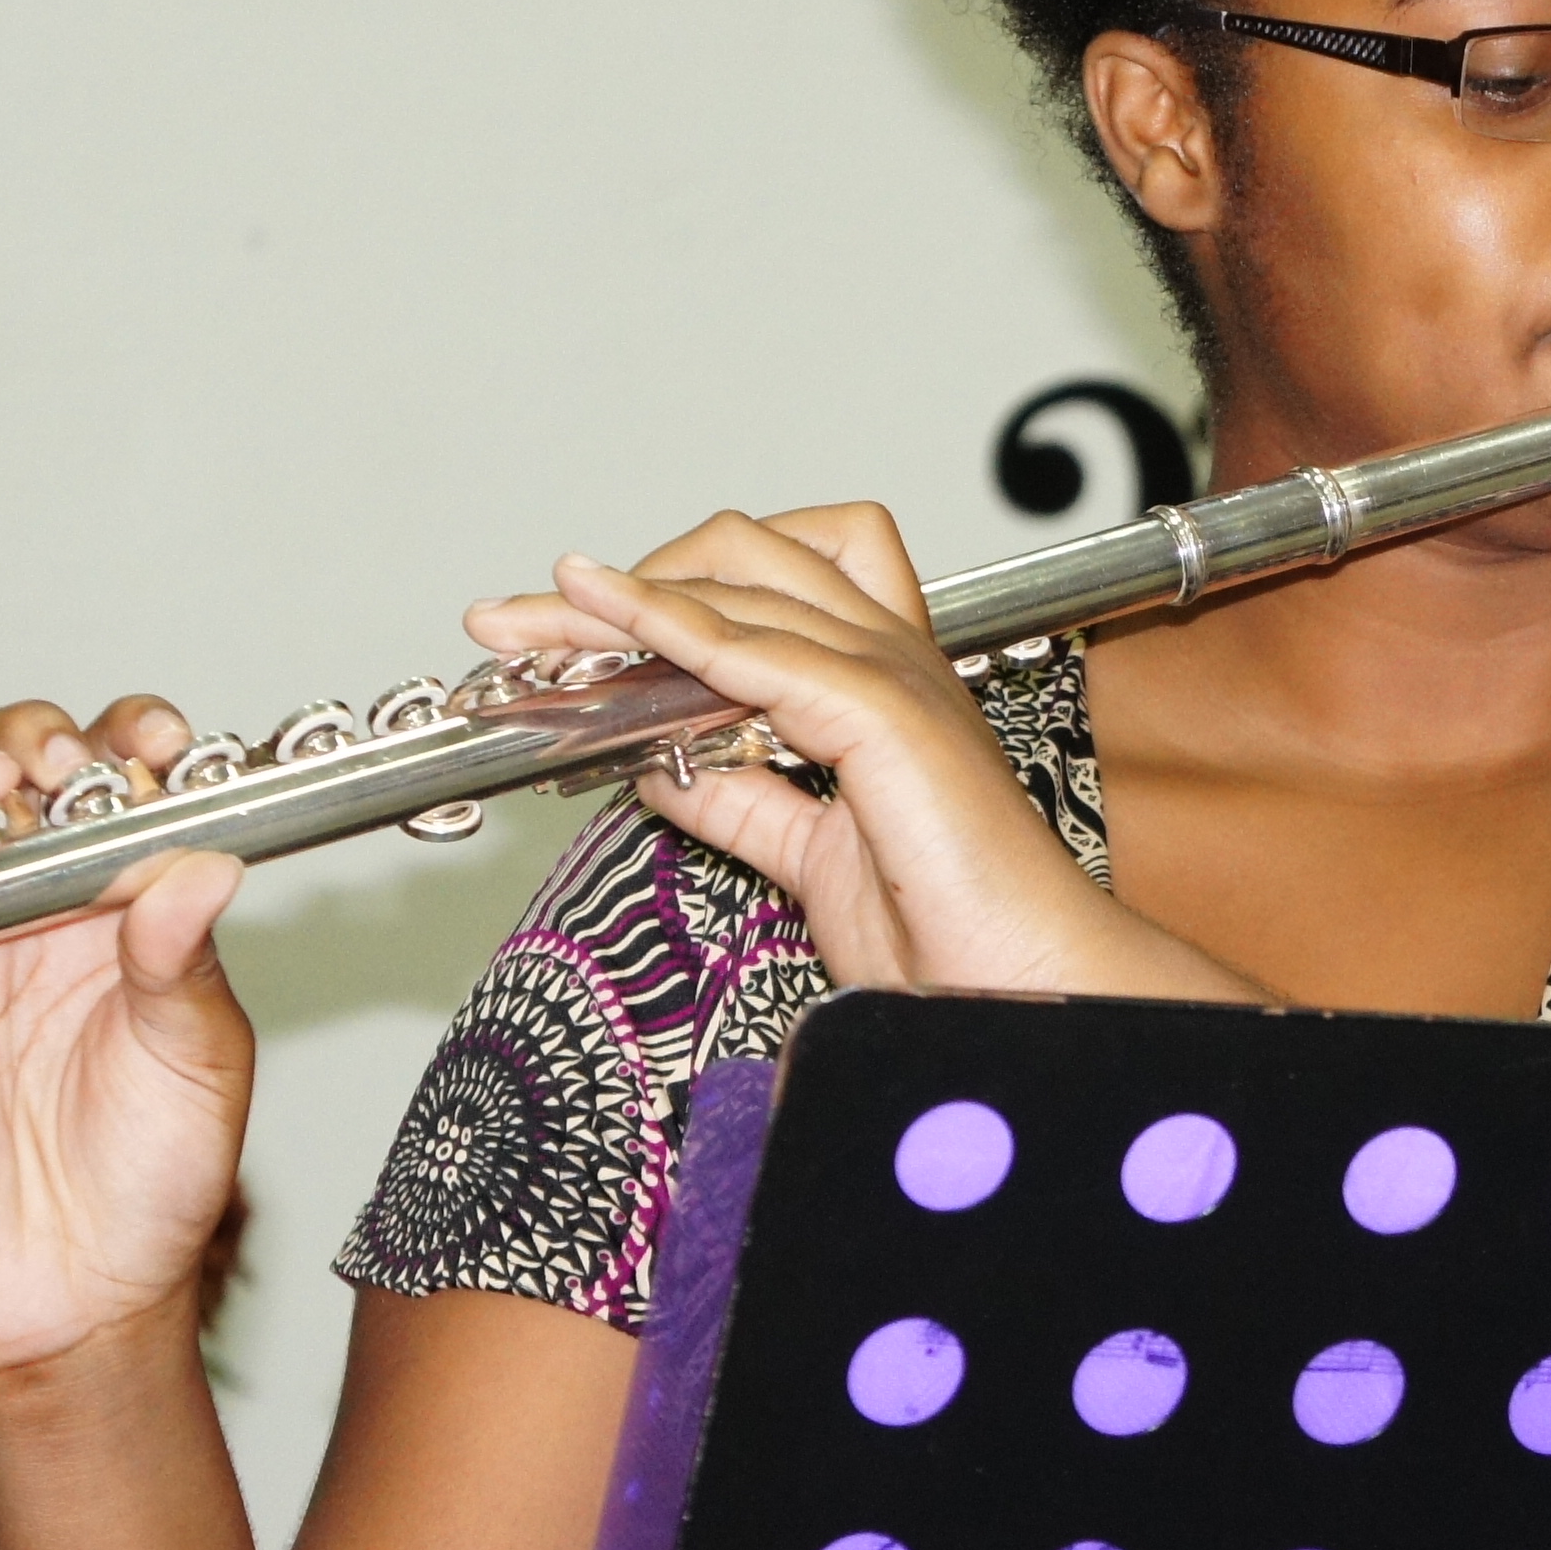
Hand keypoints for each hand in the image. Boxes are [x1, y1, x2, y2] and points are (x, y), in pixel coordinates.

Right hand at [0, 697, 252, 1384]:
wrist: (81, 1293)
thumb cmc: (158, 1176)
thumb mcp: (199, 1063)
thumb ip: (188, 966)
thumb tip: (202, 866)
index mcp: (127, 908)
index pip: (120, 789)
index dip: (128, 745)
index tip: (153, 745)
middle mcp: (40, 914)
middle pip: (13, 783)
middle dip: (23, 746)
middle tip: (44, 763)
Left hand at [469, 506, 1262, 1002]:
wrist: (1025, 994)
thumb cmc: (953, 937)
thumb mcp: (807, 856)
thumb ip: (739, 799)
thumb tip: (659, 761)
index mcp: (881, 685)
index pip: (759, 587)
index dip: (656, 594)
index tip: (555, 632)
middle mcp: (891, 661)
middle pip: (743, 555)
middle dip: (623, 580)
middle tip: (525, 626)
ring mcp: (894, 678)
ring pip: (739, 581)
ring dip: (618, 598)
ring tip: (532, 624)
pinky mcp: (886, 716)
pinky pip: (759, 648)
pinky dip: (674, 627)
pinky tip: (609, 625)